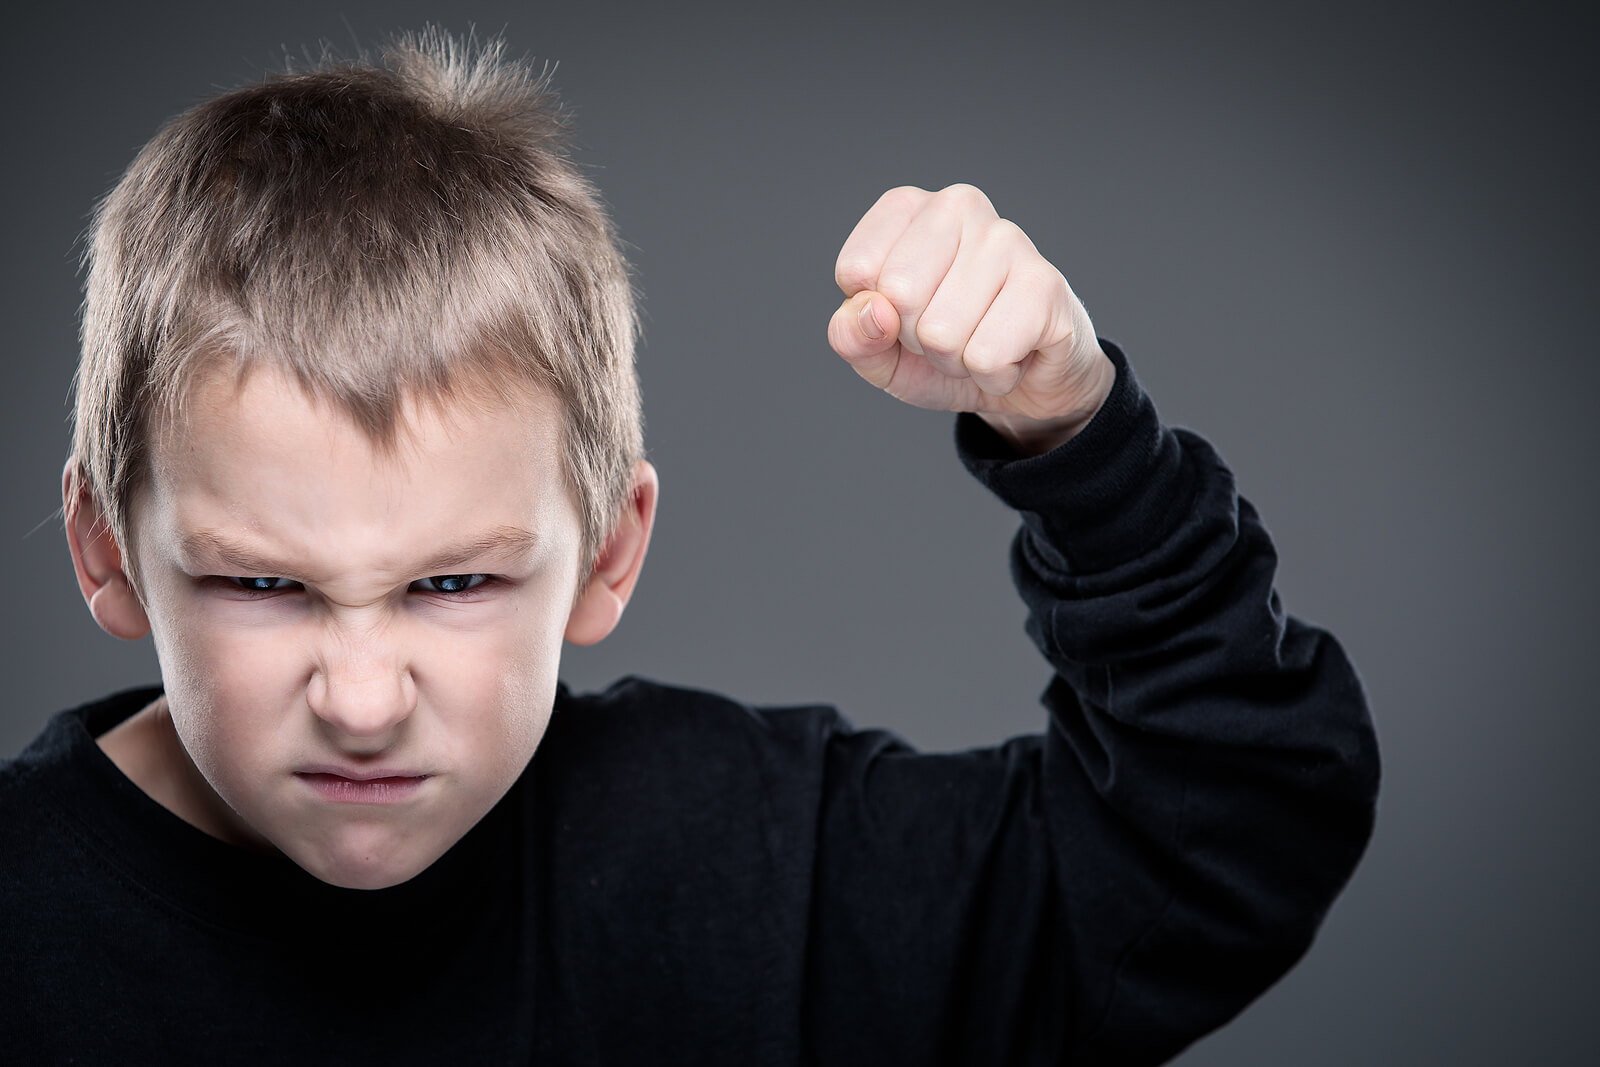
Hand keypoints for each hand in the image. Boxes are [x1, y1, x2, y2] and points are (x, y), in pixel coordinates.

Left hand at [828, 184, 1114, 454]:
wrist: (1023, 382)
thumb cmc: (945, 352)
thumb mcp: (880, 354)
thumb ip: (851, 336)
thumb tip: (872, 312)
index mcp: (907, 208)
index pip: (856, 269)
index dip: (875, 315)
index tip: (907, 314)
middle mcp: (957, 206)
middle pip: (898, 296)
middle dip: (916, 339)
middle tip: (947, 333)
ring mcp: (1006, 239)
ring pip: (942, 333)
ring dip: (956, 361)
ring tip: (980, 341)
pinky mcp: (1043, 284)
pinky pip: (986, 356)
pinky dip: (992, 376)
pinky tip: (1012, 353)